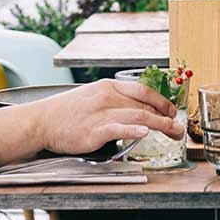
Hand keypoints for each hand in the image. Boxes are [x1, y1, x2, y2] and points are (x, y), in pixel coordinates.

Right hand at [36, 78, 181, 154]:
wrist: (41, 120)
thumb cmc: (67, 111)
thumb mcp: (93, 95)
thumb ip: (114, 100)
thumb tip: (137, 109)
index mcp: (108, 86)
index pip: (143, 90)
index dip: (162, 101)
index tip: (172, 111)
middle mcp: (107, 97)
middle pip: (144, 105)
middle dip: (166, 117)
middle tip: (178, 128)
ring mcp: (100, 114)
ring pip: (138, 116)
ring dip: (160, 125)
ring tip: (172, 132)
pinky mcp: (93, 131)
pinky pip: (117, 129)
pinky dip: (133, 130)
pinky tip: (145, 133)